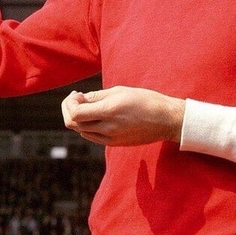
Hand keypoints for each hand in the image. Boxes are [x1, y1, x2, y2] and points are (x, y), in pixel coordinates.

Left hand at [61, 85, 184, 146]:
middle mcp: (107, 128)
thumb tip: (80, 99)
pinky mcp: (115, 143)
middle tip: (76, 98)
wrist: (166, 120)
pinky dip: (87, 126)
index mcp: (109, 111)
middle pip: (74, 124)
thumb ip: (97, 96)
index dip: (69, 103)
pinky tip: (95, 116)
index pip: (75, 114)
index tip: (77, 94)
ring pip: (81, 131)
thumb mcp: (120, 91)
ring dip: (77, 118)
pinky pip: (92, 136)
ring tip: (86, 105)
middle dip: (69, 110)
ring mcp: (111, 138)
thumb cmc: (145, 100)